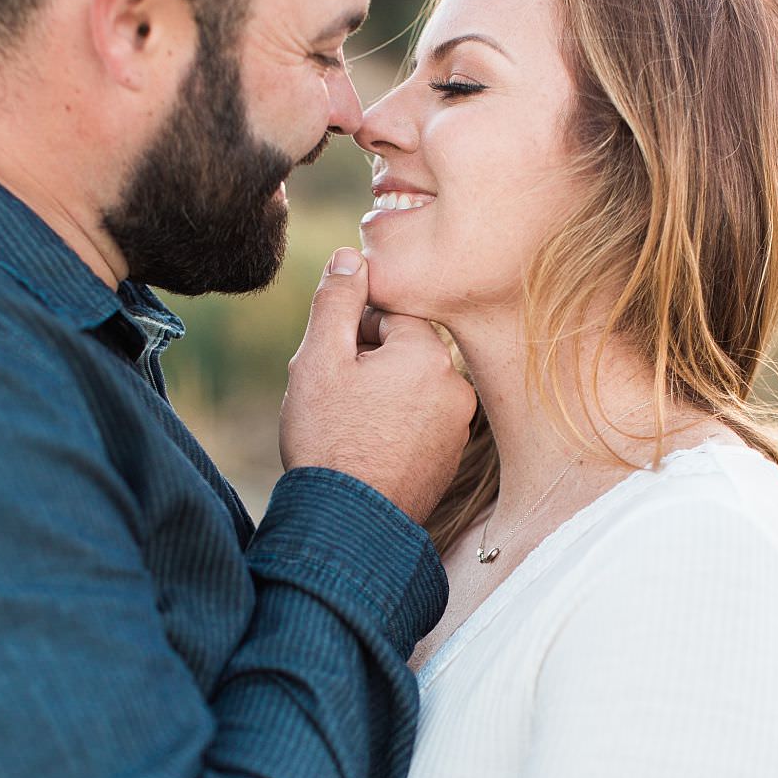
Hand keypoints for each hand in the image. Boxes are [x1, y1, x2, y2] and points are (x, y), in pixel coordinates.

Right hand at [280, 250, 476, 523]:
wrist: (348, 522)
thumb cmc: (328, 439)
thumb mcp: (319, 358)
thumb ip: (338, 299)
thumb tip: (352, 255)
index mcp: (429, 353)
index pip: (389, 317)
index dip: (351, 337)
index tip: (332, 367)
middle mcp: (456, 386)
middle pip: (403, 354)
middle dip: (367, 367)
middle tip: (335, 402)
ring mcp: (458, 428)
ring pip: (409, 391)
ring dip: (380, 399)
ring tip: (349, 431)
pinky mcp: (450, 461)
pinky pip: (418, 427)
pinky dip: (394, 432)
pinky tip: (366, 454)